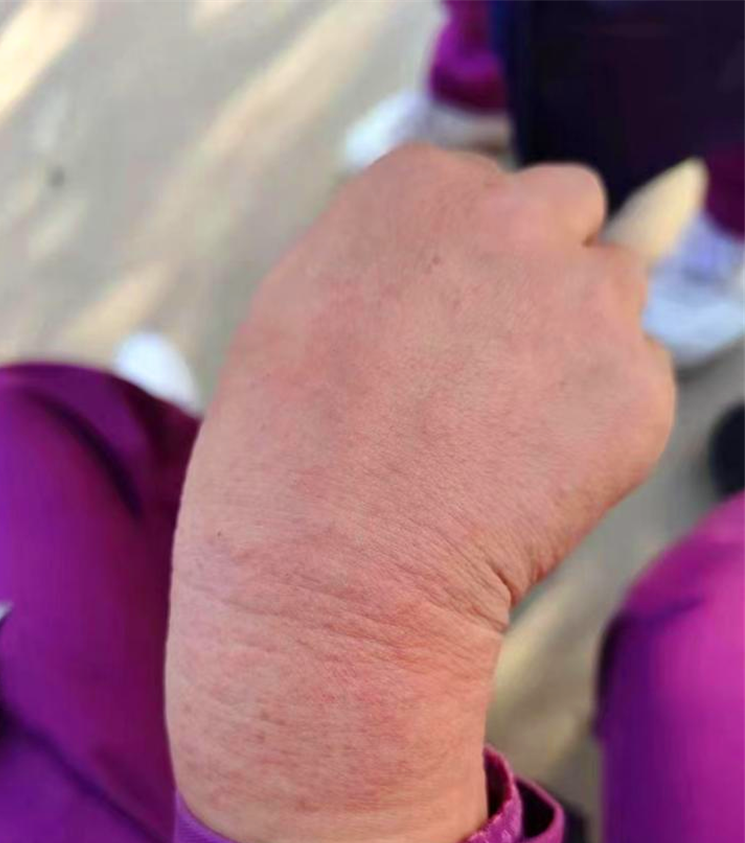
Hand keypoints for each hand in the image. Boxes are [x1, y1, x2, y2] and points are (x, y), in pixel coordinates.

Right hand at [167, 146, 673, 842]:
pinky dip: (602, 431)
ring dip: (574, 352)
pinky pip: (637, 387)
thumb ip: (399, 252)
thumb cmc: (287, 456)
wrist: (325, 573)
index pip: (488, 190)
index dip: (467, 268)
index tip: (437, 331)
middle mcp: (513, 217)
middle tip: (482, 376)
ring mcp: (585, 299)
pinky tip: (527, 484)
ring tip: (494, 442)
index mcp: (419, 186)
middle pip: (567, 216)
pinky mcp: (637, 387)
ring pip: (613, 300)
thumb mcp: (308, 309)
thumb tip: (495, 237)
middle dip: (540, 278)